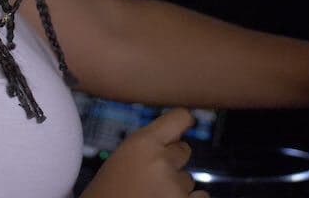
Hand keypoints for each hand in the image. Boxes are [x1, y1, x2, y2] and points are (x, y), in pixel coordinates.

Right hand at [79, 107, 208, 197]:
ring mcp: (175, 187)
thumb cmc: (107, 193)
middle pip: (184, 150)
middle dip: (172, 162)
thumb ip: (148, 148)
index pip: (180, 118)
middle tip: (151, 177)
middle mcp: (162, 161)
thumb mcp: (121, 159)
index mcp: (142, 143)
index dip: (182, 124)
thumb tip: (176, 140)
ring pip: (188, 179)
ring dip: (175, 187)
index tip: (183, 128)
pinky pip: (201, 197)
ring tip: (151, 195)